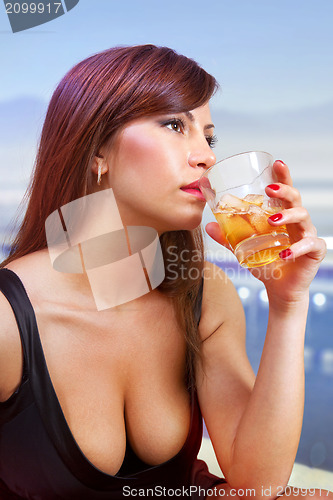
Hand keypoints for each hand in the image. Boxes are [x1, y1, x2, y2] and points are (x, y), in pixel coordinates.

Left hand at [205, 160, 326, 306]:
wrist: (279, 289)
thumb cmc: (265, 263)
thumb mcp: (243, 249)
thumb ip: (229, 236)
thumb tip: (209, 224)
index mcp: (283, 216)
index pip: (285, 192)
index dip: (283, 176)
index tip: (277, 163)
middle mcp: (297, 222)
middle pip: (296, 199)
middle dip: (284, 190)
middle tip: (269, 189)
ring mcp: (307, 235)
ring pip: (303, 217)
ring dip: (288, 216)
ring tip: (273, 220)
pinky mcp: (314, 251)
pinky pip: (309, 245)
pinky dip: (297, 248)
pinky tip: (284, 253)